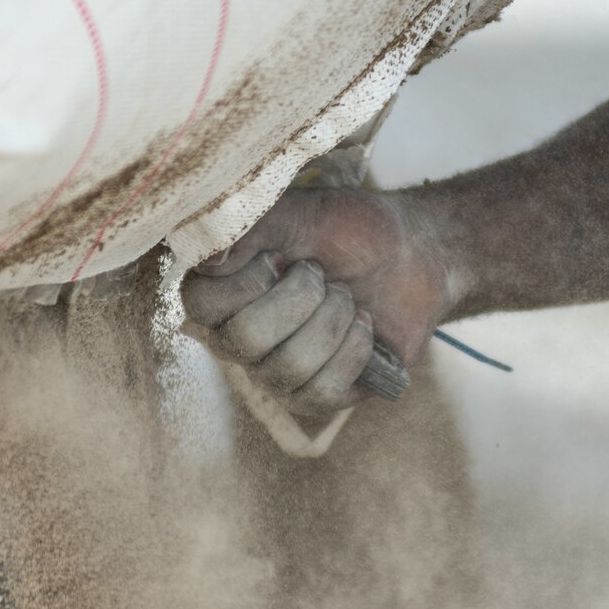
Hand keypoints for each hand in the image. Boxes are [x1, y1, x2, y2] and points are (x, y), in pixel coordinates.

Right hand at [180, 187, 456, 416]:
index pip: (199, 304)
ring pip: (289, 366)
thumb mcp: (298, 212)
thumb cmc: (347, 230)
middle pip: (246, 339)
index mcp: (223, 291)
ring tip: (347, 297)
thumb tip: (206, 258)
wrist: (409, 255)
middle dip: (301, 297)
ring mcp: (275, 371)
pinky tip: (364, 327)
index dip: (243, 283)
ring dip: (333, 319)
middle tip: (323, 274)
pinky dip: (353, 350)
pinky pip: (322, 390)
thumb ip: (249, 225)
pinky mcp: (316, 396)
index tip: (279, 256)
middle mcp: (238, 337)